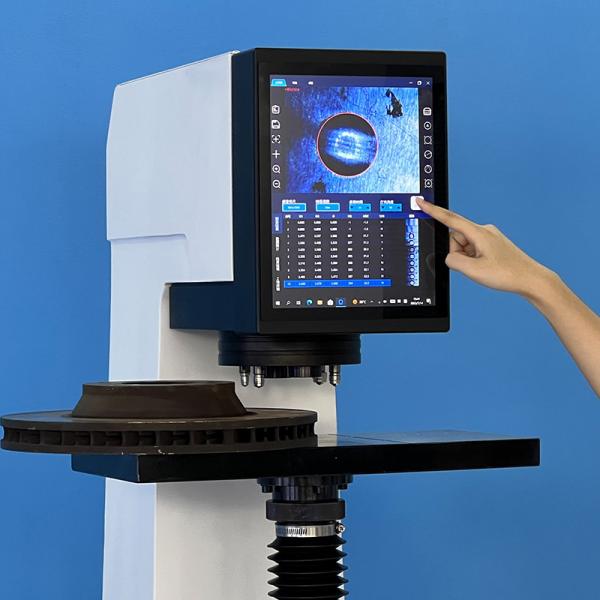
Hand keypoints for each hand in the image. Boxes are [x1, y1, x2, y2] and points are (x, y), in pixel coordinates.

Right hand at [415, 197, 553, 296]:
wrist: (530, 279)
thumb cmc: (507, 273)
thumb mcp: (473, 270)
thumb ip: (453, 261)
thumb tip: (449, 256)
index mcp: (479, 232)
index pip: (450, 219)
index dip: (433, 211)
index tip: (421, 202)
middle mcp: (484, 231)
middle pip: (456, 238)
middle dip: (457, 253)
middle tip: (473, 266)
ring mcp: (489, 237)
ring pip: (463, 246)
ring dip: (466, 258)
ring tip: (482, 268)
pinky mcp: (492, 244)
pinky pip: (473, 250)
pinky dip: (473, 260)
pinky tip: (486, 268)